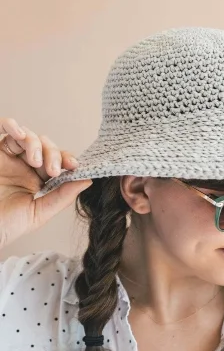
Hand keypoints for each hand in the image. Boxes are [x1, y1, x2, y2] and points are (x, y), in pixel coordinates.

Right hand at [0, 118, 90, 249]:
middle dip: (53, 154)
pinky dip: (11, 125)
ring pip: (27, 137)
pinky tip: (19, 134)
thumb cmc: (4, 225)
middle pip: (45, 146)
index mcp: (37, 180)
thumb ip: (62, 196)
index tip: (75, 166)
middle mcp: (23, 166)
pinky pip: (2, 130)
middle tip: (52, 170)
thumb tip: (88, 179)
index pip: (58, 162)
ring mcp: (7, 157)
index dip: (68, 160)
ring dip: (35, 144)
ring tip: (35, 161)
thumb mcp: (39, 213)